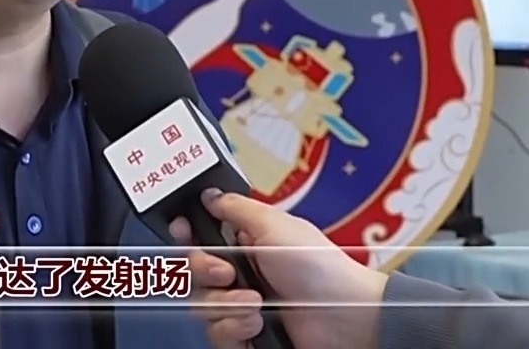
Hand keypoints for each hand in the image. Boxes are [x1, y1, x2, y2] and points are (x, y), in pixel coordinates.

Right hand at [170, 190, 388, 348]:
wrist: (346, 318)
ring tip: (256, 305)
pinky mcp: (245, 334)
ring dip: (225, 306)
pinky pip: (217, 335)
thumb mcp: (275, 225)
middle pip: (192, 271)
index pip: (198, 234)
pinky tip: (256, 325)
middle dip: (203, 272)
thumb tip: (208, 194)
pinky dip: (233, 330)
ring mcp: (241, 306)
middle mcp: (239, 273)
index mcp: (244, 242)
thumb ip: (236, 208)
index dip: (185, 233)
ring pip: (201, 305)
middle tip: (228, 274)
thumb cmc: (319, 268)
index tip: (182, 231)